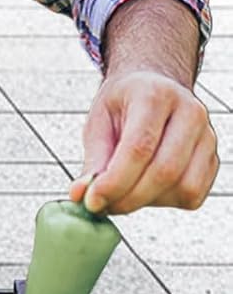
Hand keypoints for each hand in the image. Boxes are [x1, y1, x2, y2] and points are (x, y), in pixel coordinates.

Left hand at [71, 70, 219, 213]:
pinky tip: (144, 188)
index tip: (91, 201)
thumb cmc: (123, 103)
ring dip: (147, 201)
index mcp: (155, 94)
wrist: (152, 87)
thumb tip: (81, 196)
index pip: (139, 147)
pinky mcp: (213, 159)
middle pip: (164, 171)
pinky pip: (193, 194)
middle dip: (129, 197)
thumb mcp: (99, 119)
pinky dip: (164, 201)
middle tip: (102, 206)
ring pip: (183, 187)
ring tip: (122, 193)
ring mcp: (207, 137)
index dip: (115, 181)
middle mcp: (189, 113)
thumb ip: (94, 159)